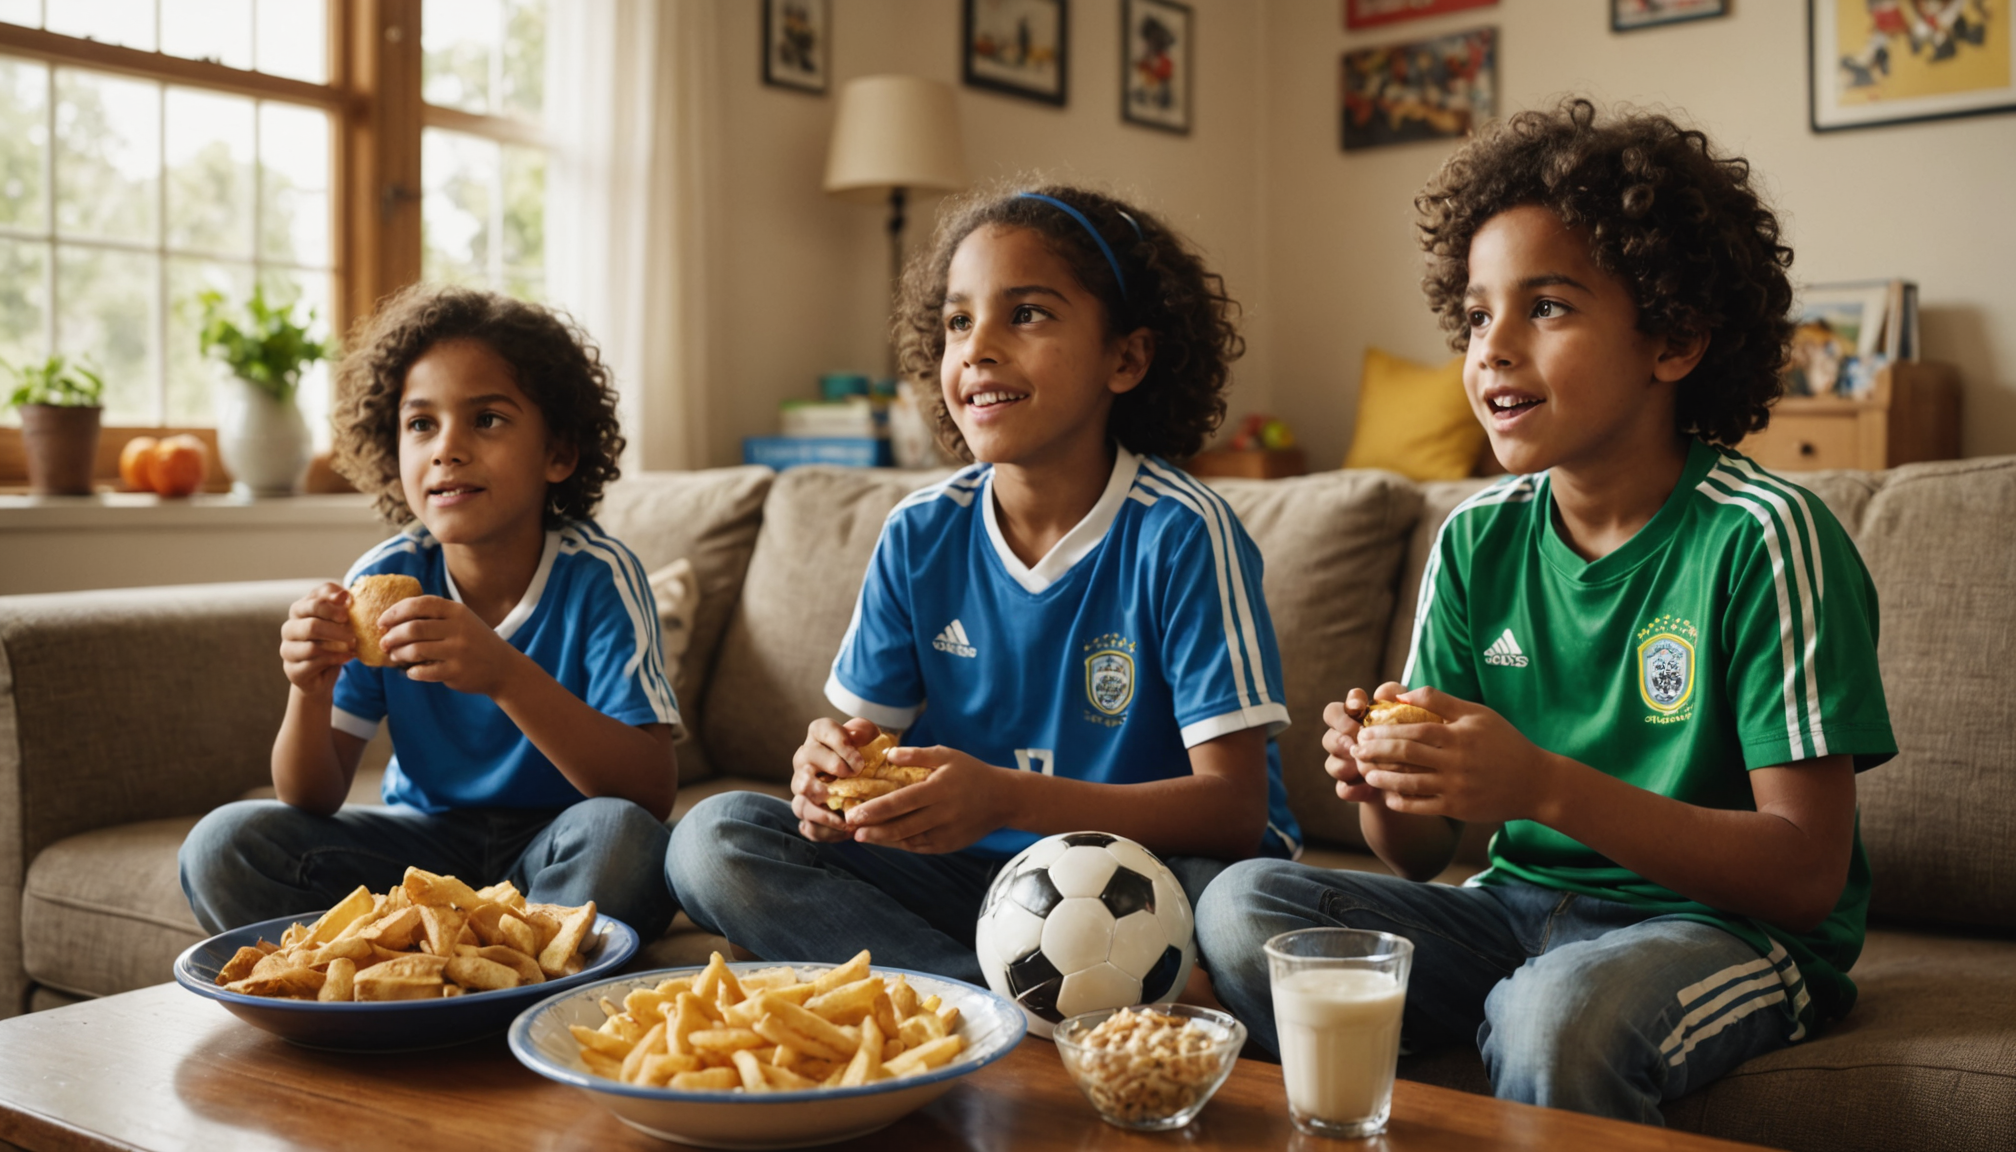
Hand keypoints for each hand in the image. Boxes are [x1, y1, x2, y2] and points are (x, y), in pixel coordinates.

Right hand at [279, 582, 354, 696]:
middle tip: (354, 636)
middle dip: (337, 631)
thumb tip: (343, 595)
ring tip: (352, 647)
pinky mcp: (293, 670)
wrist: (322, 673)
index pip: (313, 603)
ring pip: (312, 647)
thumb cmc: (332, 639)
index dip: (333, 608)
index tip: (347, 614)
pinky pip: (314, 664)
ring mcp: (288, 650)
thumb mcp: (338, 618)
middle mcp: (289, 629)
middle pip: (312, 626)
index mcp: (299, 610)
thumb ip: (339, 602)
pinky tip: (347, 657)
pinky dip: (335, 659)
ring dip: (337, 647)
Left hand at [376, 595, 526, 696]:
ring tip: (394, 656)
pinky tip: (411, 671)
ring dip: (398, 654)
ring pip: (415, 650)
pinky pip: (424, 672)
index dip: (395, 611)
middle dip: (392, 636)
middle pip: (413, 628)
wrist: (503, 667)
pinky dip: (412, 672)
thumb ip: (434, 616)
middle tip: (383, 642)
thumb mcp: (461, 620)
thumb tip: (392, 621)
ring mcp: (458, 651)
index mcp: (457, 611)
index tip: (382, 621)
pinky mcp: (456, 672)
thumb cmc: (474, 641)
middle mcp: (458, 629)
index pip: (419, 604)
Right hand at [789, 717, 878, 842]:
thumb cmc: (865, 753)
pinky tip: (846, 830)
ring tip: (846, 818)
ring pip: (800, 802)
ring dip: (823, 812)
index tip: (860, 761)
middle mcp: (804, 760)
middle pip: (804, 763)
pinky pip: (808, 826)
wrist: (866, 777)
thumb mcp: (870, 737)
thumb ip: (864, 730)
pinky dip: (827, 832)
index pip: (821, 730)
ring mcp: (802, 788)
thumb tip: (855, 736)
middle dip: (832, 769)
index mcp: (819, 735)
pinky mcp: (807, 812)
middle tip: (854, 778)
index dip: (840, 744)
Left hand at [845, 745, 1009, 854]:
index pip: (900, 802)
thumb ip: (917, 755)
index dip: (874, 810)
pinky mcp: (949, 845)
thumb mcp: (947, 755)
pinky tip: (886, 840)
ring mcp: (946, 832)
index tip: (853, 813)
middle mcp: (941, 813)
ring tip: (862, 837)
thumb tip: (888, 754)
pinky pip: (920, 847)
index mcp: (938, 789)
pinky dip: (901, 845)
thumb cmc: (972, 772)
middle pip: (901, 825)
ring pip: (909, 840)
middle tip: (851, 829)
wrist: (1003, 799)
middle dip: (873, 829)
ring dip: (884, 840)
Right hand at [1322, 682, 1416, 806]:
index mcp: (1353, 721)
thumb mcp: (1412, 714)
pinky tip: (1369, 790)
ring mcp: (1345, 765)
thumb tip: (1382, 692)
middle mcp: (1343, 741)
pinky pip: (1342, 789)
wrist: (1417, 776)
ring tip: (1363, 767)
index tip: (1359, 707)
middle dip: (1340, 738)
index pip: (1335, 710)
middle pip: (1328, 737)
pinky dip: (1354, 789)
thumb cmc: (1412, 736)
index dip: (1342, 709)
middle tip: (1355, 741)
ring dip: (1345, 765)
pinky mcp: (1351, 787)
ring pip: (1331, 764)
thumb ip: (1398, 697)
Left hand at [1349, 686, 1556, 824]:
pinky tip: (1388, 796)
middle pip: (1407, 754)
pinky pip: (1423, 807)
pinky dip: (1402, 802)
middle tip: (1356, 749)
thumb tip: (1401, 695)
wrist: (1535, 782)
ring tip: (1366, 771)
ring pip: (1410, 782)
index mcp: (1459, 735)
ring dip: (1383, 777)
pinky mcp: (1459, 808)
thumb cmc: (1504, 742)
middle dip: (1377, 751)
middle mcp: (1457, 761)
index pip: (1413, 729)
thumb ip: (1440, 700)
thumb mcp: (1477, 713)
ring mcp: (1457, 787)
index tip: (1365, 731)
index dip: (1385, 730)